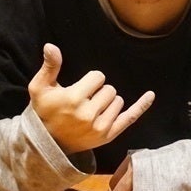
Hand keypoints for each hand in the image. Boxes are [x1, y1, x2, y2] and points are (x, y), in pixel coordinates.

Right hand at [27, 43, 153, 155]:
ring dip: (108, 102)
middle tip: (84, 102)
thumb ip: (49, 67)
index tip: (79, 89)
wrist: (48, 144)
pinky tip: (150, 95)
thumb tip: (51, 46)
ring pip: (118, 101)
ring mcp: (100, 127)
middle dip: (99, 91)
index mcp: (74, 99)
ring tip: (90, 110)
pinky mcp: (108, 135)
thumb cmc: (44, 111)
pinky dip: (141, 106)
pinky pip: (130, 118)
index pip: (98, 76)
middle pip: (110, 88)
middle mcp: (89, 114)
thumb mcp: (40, 88)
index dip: (90, 80)